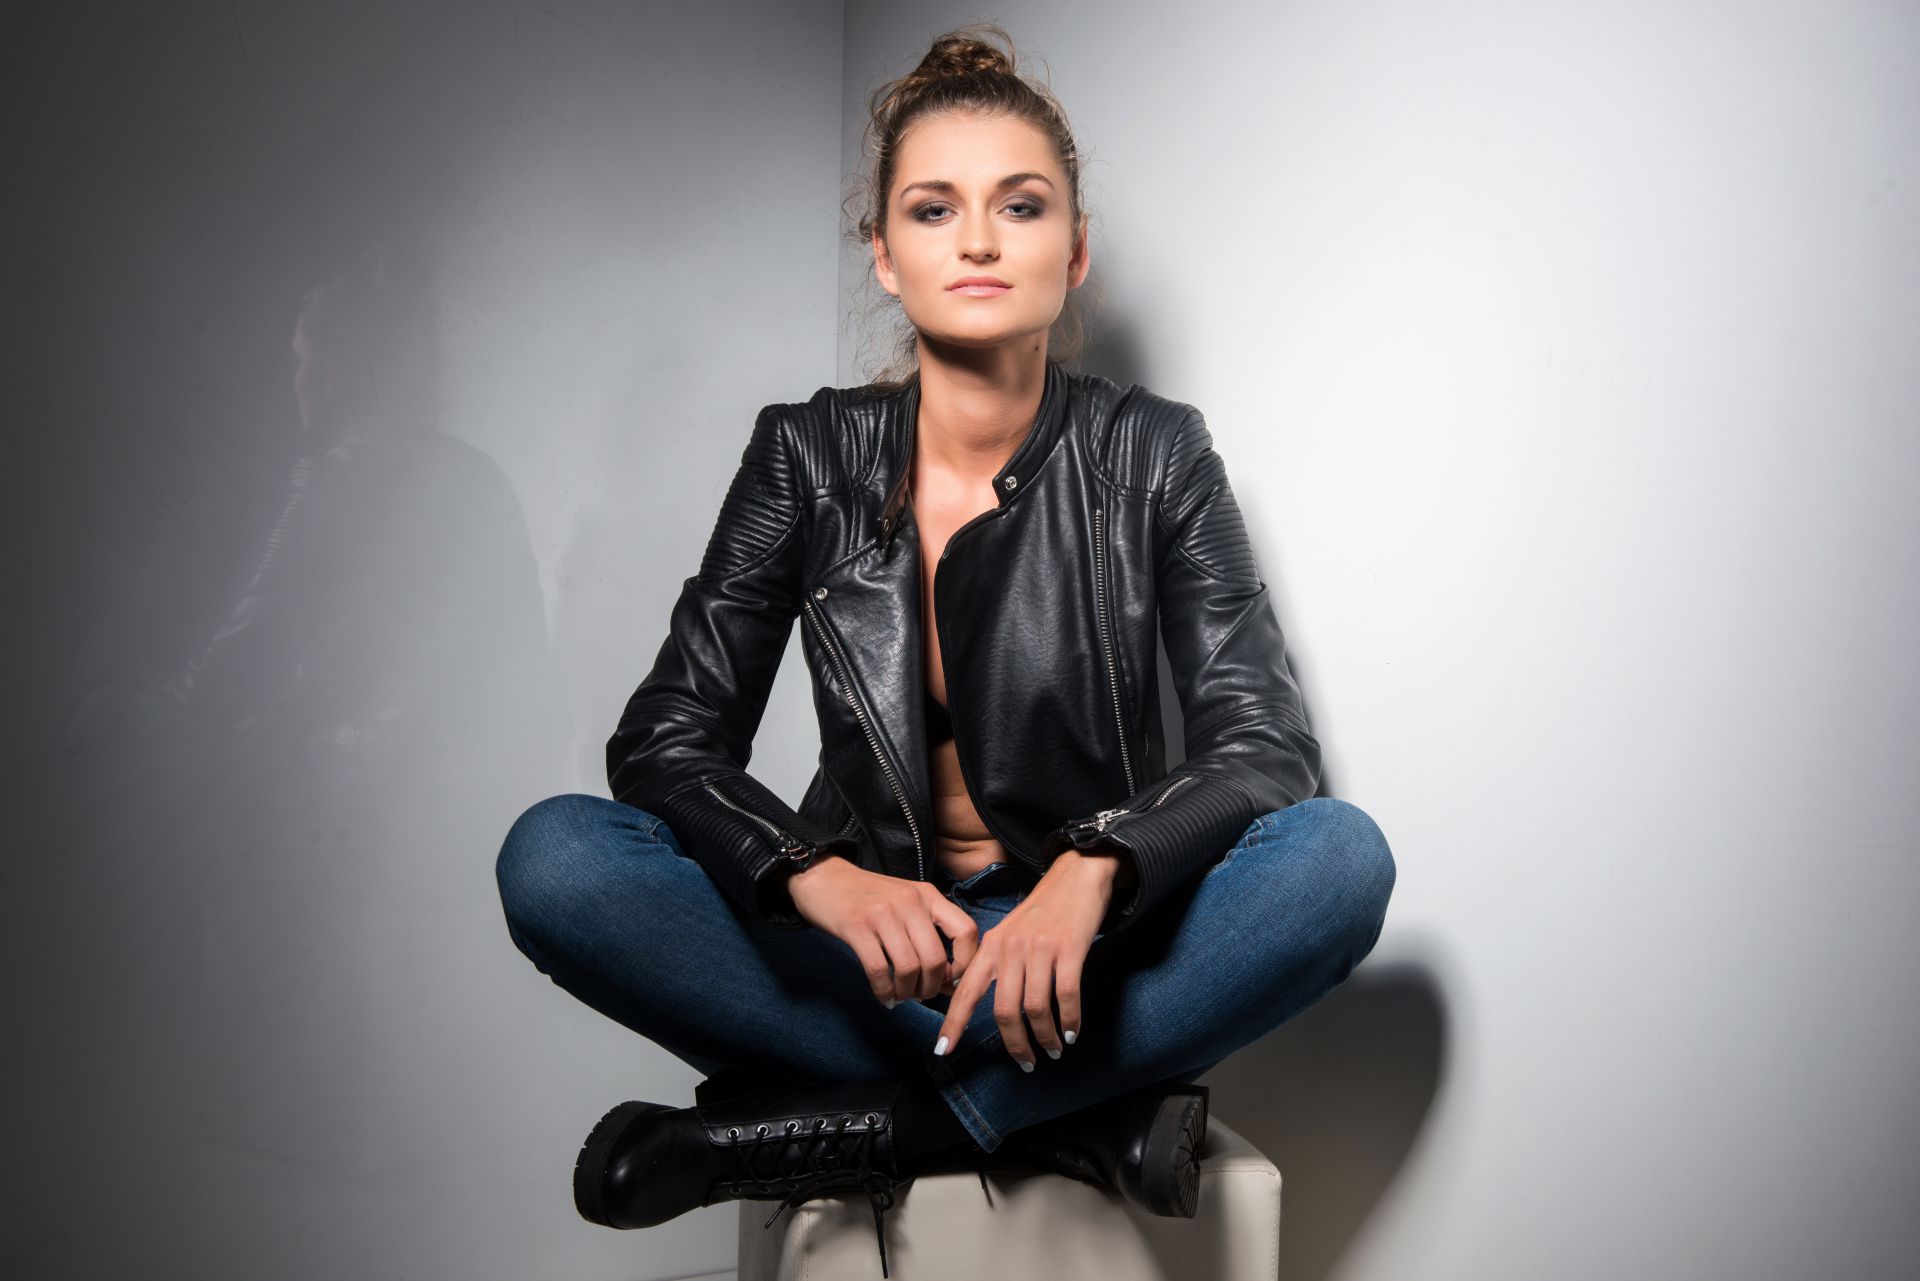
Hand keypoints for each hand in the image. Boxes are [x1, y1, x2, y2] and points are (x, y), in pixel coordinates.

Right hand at [787, 855, 980, 1004]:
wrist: (822, 877)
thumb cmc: (868, 897)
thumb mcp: (906, 902)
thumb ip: (928, 933)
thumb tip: (950, 981)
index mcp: (928, 894)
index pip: (966, 931)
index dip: (965, 964)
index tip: (950, 981)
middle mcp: (909, 901)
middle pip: (936, 958)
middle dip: (931, 987)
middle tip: (920, 995)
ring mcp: (882, 913)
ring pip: (909, 968)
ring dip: (907, 992)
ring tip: (900, 996)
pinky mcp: (855, 926)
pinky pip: (878, 970)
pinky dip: (884, 991)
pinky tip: (884, 996)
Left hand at [932, 849, 1117, 1069]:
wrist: (1076, 876)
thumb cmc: (1044, 910)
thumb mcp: (1010, 932)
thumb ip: (998, 964)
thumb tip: (994, 1005)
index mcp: (991, 946)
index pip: (965, 991)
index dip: (953, 1023)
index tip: (942, 1050)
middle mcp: (1010, 948)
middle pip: (1004, 1011)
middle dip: (1015, 1044)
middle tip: (1027, 1063)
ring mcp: (1039, 949)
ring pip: (1034, 1008)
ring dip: (1045, 1038)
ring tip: (1054, 1050)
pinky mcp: (1069, 949)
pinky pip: (1066, 996)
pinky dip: (1069, 1021)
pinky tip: (1072, 1033)